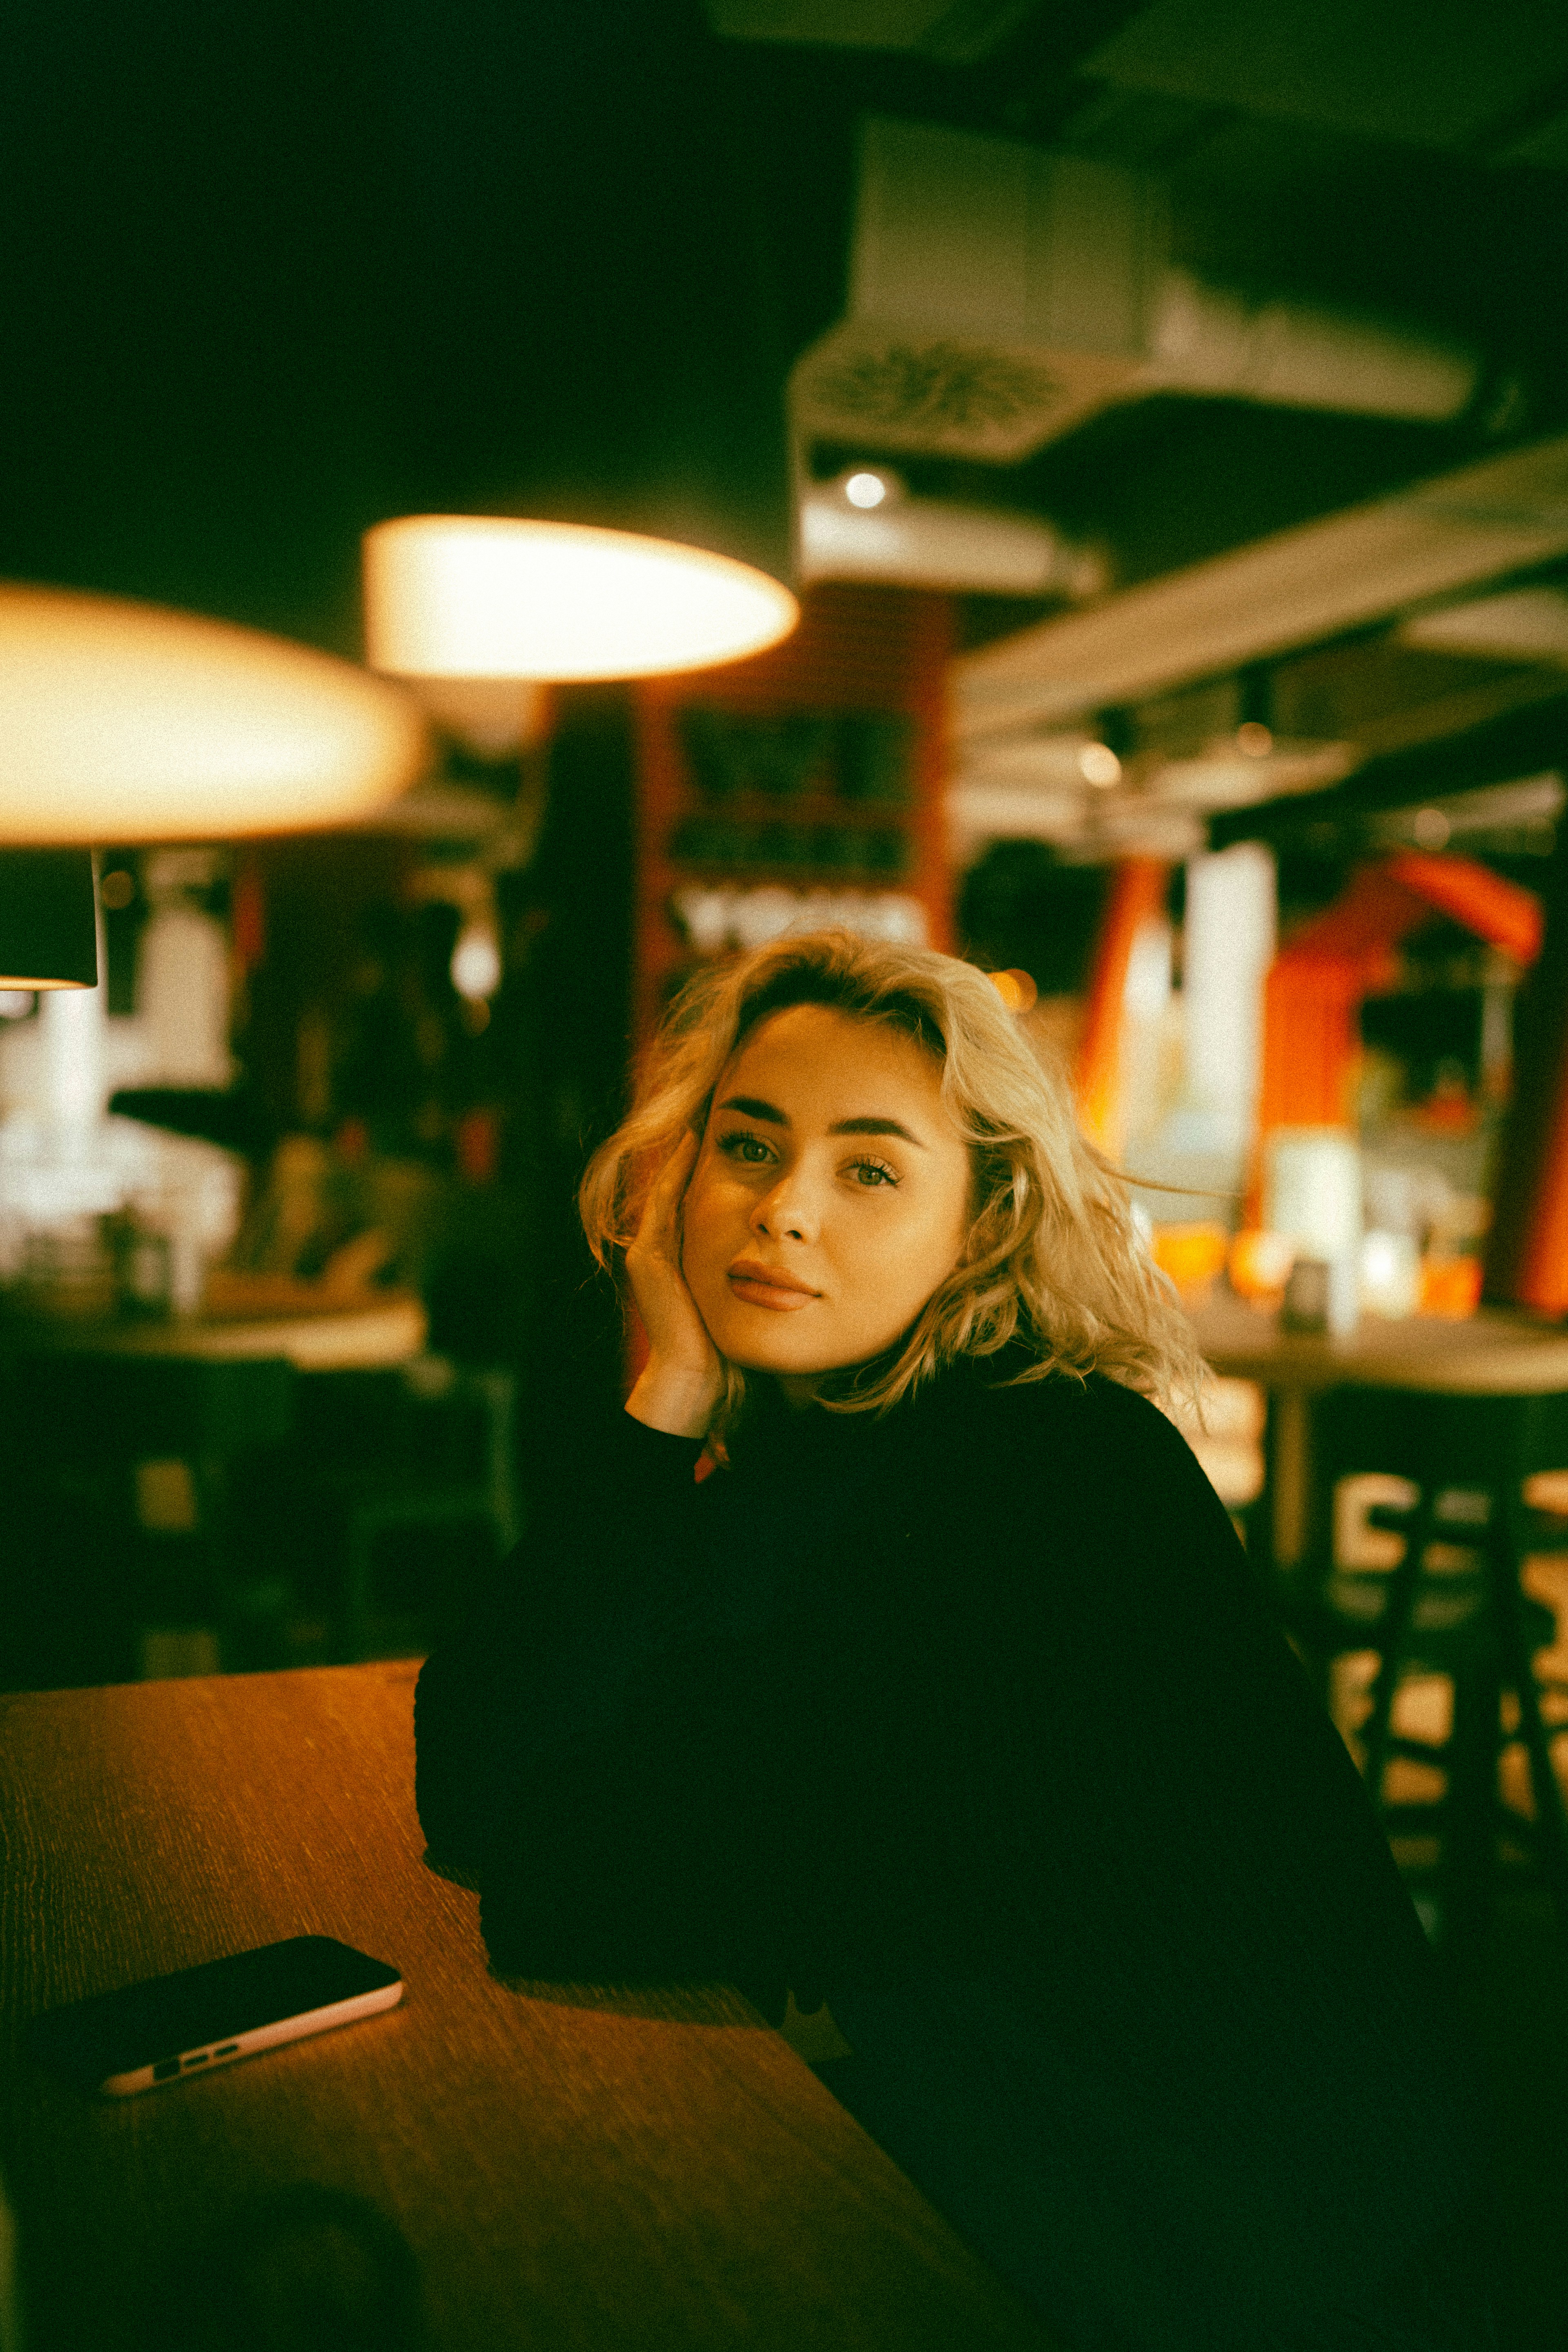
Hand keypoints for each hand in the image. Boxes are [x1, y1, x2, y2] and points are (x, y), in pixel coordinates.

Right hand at [624, 1129, 724, 1438]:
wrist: (698, 1379)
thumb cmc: (727, 1346)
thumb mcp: (739, 1295)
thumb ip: (748, 1271)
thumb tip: (782, 1255)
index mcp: (679, 1260)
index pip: (691, 1204)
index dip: (705, 1170)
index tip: (728, 1138)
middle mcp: (657, 1252)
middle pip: (676, 1191)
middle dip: (690, 1157)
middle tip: (708, 1116)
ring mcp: (648, 1254)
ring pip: (667, 1191)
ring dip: (681, 1156)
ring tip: (700, 1121)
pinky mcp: (648, 1259)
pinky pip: (664, 1204)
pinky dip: (676, 1174)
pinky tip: (692, 1146)